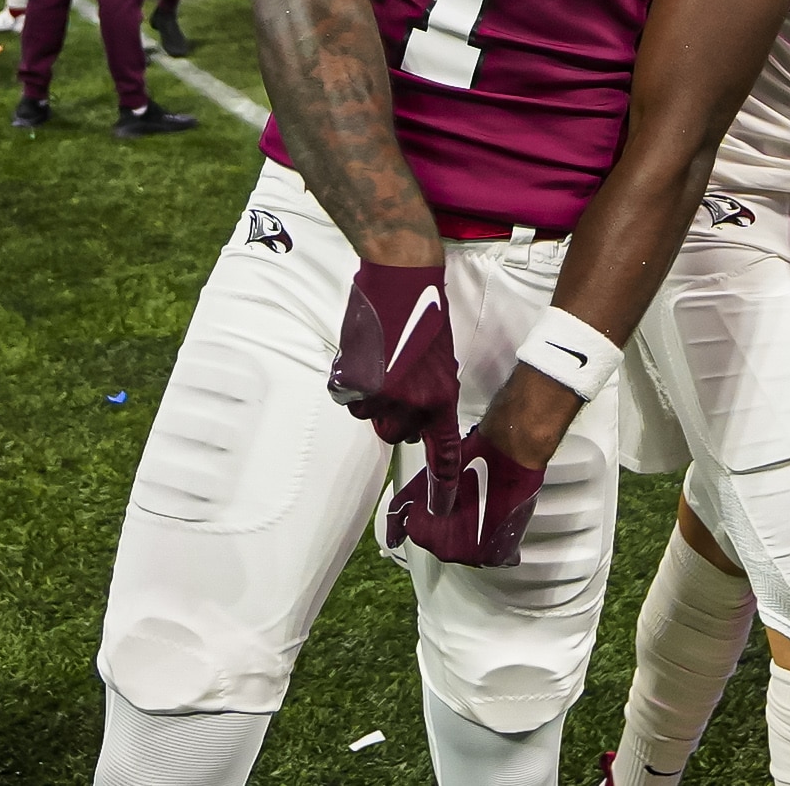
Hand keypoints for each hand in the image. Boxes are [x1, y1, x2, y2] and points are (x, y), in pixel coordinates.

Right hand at [327, 261, 461, 505]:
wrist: (403, 278)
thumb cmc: (424, 314)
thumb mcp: (440, 361)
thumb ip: (429, 394)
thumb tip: (416, 417)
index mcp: (441, 398)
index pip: (442, 452)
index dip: (442, 486)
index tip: (441, 512)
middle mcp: (413, 402)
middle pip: (396, 435)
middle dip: (393, 416)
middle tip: (395, 382)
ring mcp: (381, 393)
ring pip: (369, 415)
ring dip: (370, 396)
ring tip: (381, 360)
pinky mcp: (353, 380)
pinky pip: (347, 396)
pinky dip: (350, 381)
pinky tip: (363, 356)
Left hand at [385, 425, 542, 567]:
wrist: (509, 455)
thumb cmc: (471, 461)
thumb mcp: (423, 484)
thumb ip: (400, 511)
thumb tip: (392, 537)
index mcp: (427, 535)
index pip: (422, 532)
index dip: (434, 513)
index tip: (446, 501)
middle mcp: (451, 551)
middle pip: (447, 542)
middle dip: (454, 524)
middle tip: (466, 500)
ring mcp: (478, 555)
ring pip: (470, 548)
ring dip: (474, 533)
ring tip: (483, 506)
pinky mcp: (502, 553)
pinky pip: (493, 554)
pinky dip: (494, 541)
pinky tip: (496, 519)